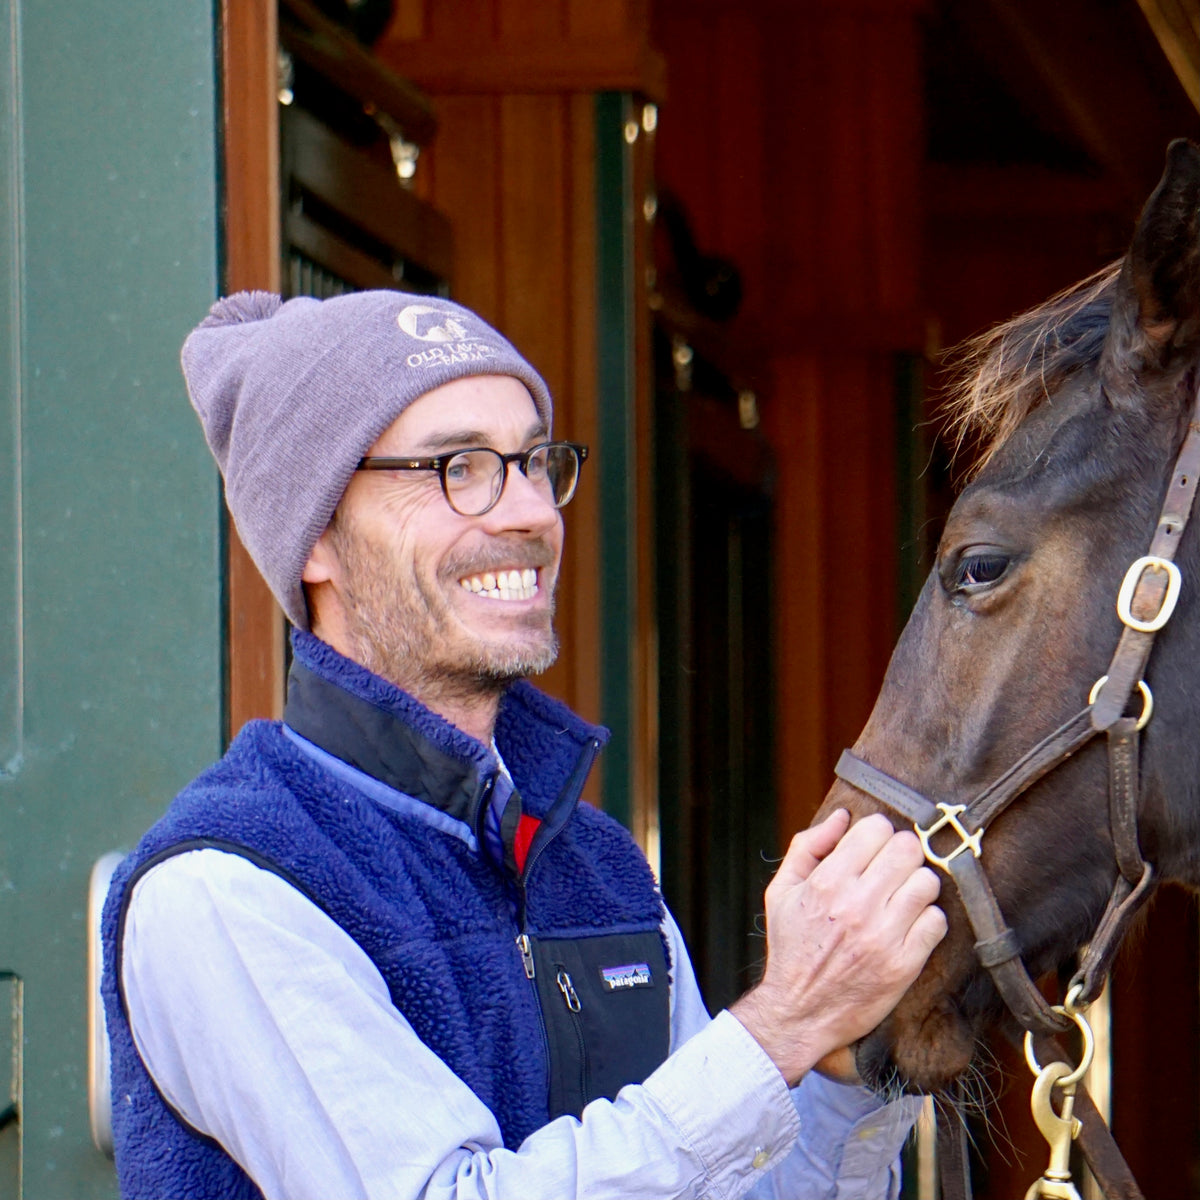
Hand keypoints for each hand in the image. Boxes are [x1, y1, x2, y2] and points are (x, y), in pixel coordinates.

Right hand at [729, 809, 945, 1086]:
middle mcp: (857, 905)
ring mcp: (884, 936)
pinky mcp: (904, 964)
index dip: (877, 833)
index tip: (872, 848)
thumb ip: (808, 846)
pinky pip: (937, 921)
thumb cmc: (791, 947)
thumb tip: (842, 816)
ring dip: (916, 885)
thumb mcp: (781, 890)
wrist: (799, 1011)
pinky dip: (926, 920)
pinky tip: (907, 925)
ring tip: (901, 897)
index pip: (877, 828)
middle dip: (901, 853)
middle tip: (891, 869)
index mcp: (827, 882)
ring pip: (927, 882)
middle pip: (907, 849)